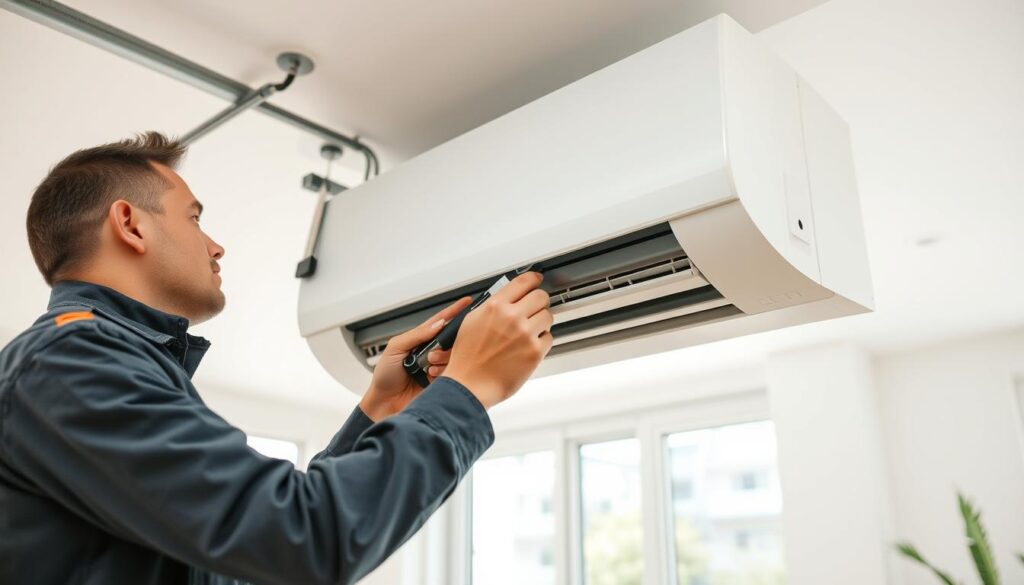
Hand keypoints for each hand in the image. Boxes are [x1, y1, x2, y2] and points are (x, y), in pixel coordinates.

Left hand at [360, 296, 473, 420]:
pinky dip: (444, 373)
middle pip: (451, 340)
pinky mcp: (442, 382)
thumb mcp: (395, 348)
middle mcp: (431, 353)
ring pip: (454, 356)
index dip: (453, 312)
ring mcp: (437, 367)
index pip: (440, 322)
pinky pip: (453, 373)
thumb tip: (436, 324)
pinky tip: (433, 378)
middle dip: (447, 343)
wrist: (385, 403)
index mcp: (420, 341)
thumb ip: (416, 334)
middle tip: (432, 354)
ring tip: (428, 369)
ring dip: (443, 360)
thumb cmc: (385, 376)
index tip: (466, 302)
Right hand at [442, 271, 553, 408]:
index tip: (537, 280)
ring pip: (548, 316)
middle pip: (541, 296)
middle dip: (539, 302)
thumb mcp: (471, 322)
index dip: (534, 279)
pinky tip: (528, 346)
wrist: (469, 385)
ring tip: (529, 331)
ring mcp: (525, 334)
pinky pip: (549, 337)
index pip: (523, 282)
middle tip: (534, 308)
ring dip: (541, 322)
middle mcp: (512, 317)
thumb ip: (492, 307)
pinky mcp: (535, 352)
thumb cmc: (467, 358)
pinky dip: (541, 341)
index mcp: (495, 306)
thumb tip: (508, 297)